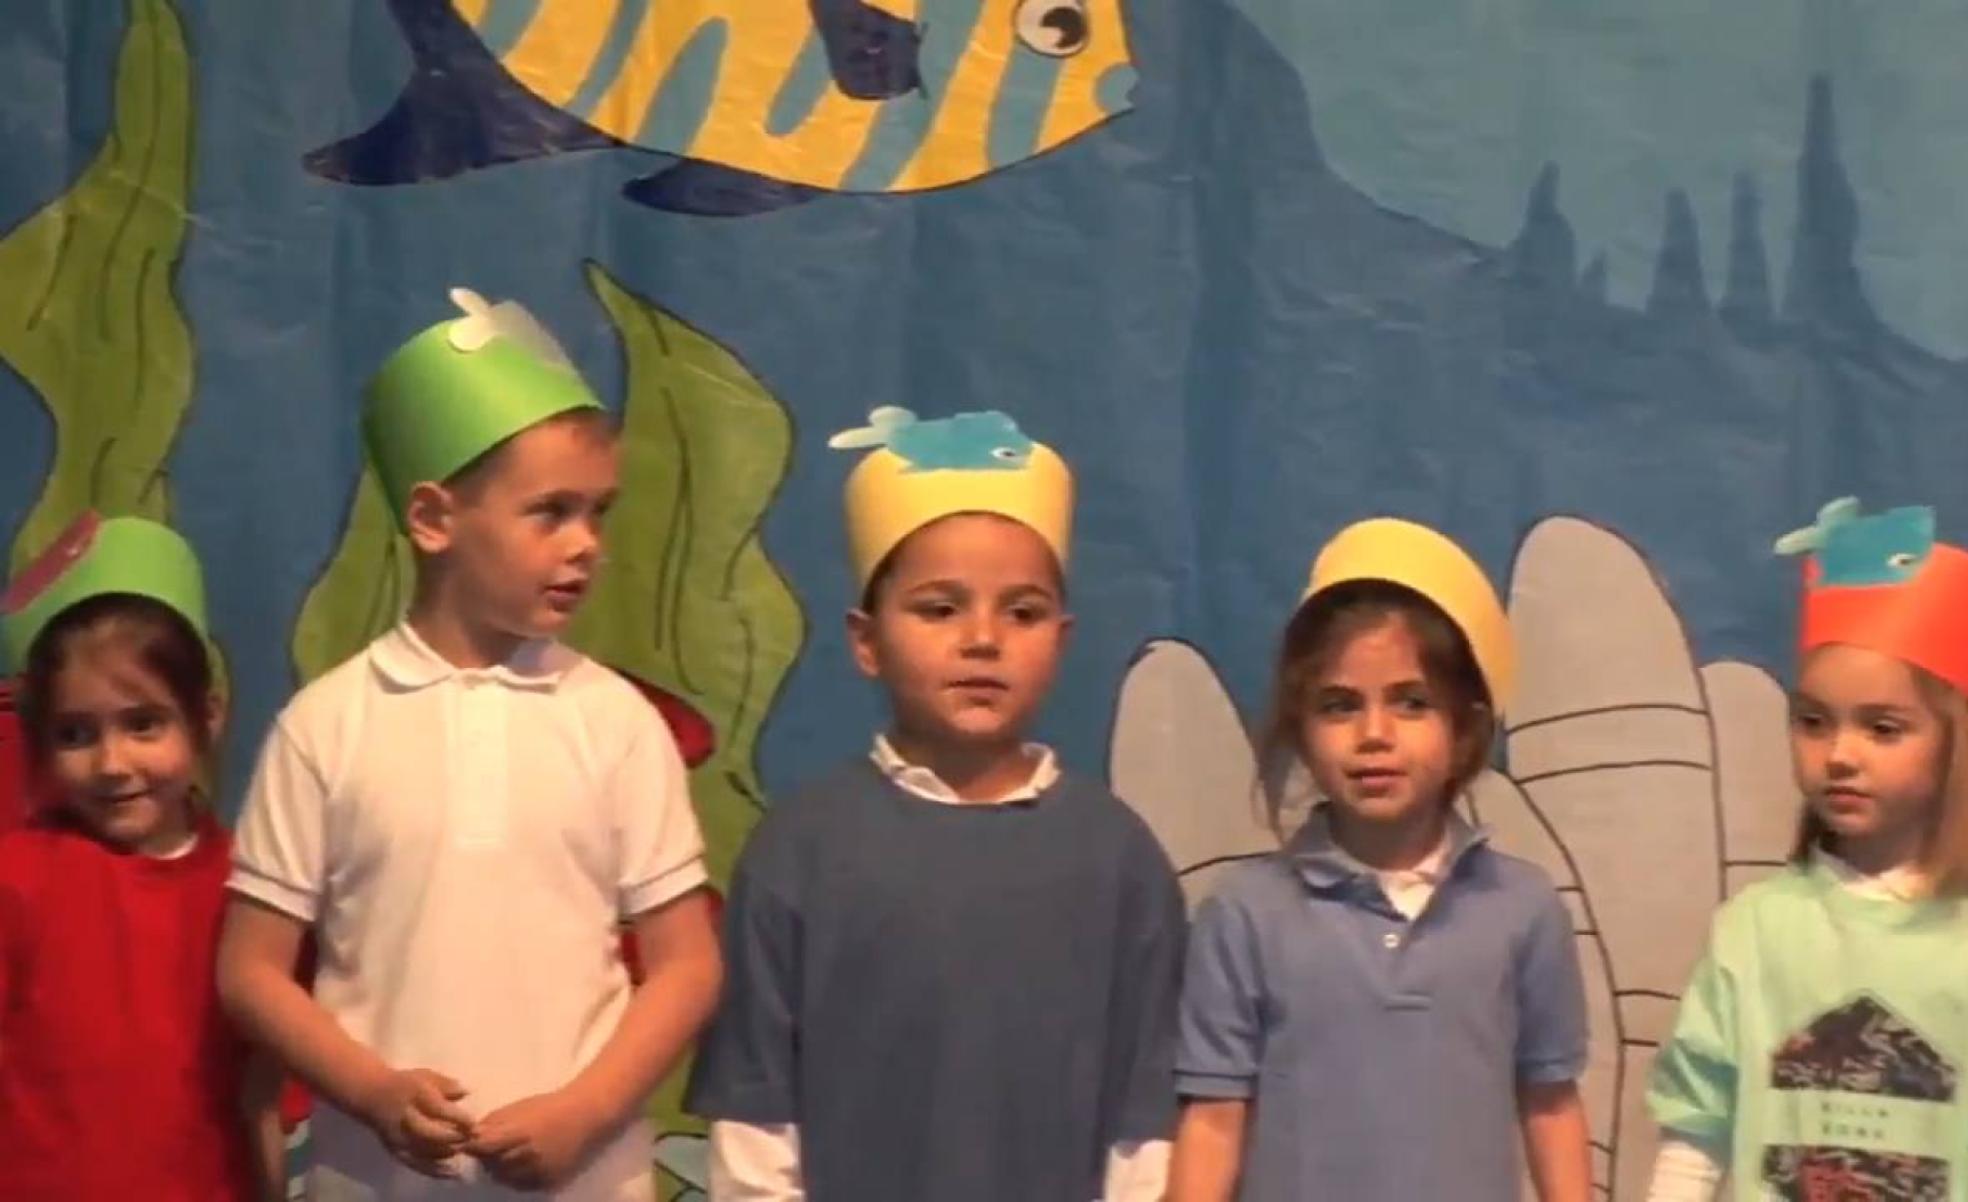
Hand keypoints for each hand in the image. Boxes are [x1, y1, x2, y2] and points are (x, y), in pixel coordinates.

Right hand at [360, 1068, 474, 1178]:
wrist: (372, 1095)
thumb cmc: (406, 1084)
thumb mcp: (426, 1076)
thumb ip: (447, 1084)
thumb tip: (466, 1093)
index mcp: (414, 1095)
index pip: (438, 1109)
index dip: (458, 1118)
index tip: (474, 1123)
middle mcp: (405, 1117)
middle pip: (429, 1132)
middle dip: (453, 1137)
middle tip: (471, 1138)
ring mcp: (397, 1136)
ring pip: (422, 1150)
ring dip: (445, 1153)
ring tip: (462, 1149)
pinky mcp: (394, 1149)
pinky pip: (414, 1163)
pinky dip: (432, 1169)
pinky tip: (449, 1171)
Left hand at [464, 1088, 602, 1189]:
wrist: (585, 1116)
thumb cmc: (549, 1107)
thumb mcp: (518, 1108)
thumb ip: (493, 1122)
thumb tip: (469, 1137)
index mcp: (520, 1132)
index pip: (483, 1147)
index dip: (473, 1146)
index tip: (469, 1143)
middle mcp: (530, 1155)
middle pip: (492, 1165)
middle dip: (486, 1158)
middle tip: (490, 1150)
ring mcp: (540, 1172)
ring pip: (504, 1179)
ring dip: (500, 1169)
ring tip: (508, 1155)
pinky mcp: (549, 1182)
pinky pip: (521, 1186)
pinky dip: (516, 1178)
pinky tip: (521, 1164)